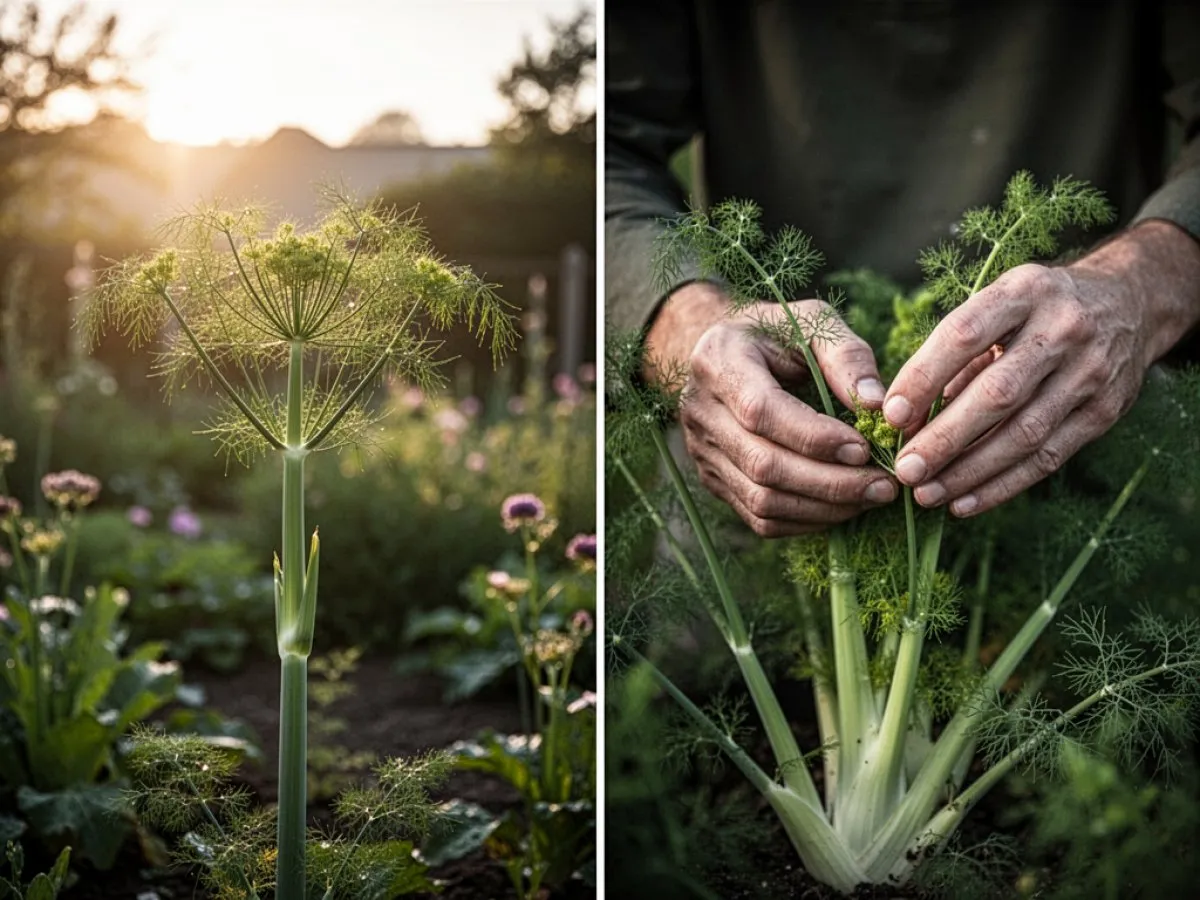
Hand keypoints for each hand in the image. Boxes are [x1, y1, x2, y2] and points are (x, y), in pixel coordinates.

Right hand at [646, 282, 898, 536]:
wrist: (728, 355)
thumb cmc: (779, 334)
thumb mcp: (814, 323)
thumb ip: (847, 356)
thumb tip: (878, 405)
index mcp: (718, 362)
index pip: (761, 411)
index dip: (815, 437)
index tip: (865, 447)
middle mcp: (700, 412)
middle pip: (762, 464)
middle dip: (830, 482)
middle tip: (885, 484)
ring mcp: (703, 452)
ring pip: (761, 500)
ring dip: (824, 507)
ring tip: (873, 496)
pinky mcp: (715, 480)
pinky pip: (760, 518)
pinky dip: (807, 520)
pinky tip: (844, 507)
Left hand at [883, 220, 1199, 516]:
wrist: (1130, 303)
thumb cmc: (1036, 310)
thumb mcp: (999, 305)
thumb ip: (955, 355)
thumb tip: (905, 417)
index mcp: (1024, 292)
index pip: (965, 334)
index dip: (924, 376)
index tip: (890, 414)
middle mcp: (1063, 329)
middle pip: (998, 393)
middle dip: (945, 437)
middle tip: (905, 470)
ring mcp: (1091, 372)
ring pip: (1024, 434)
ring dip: (969, 471)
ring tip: (926, 493)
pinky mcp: (1106, 411)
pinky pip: (1048, 458)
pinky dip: (1002, 485)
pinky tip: (964, 503)